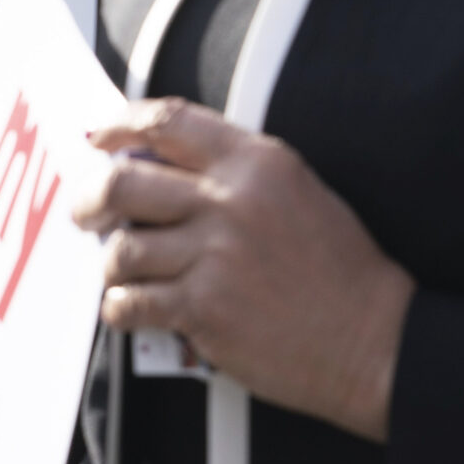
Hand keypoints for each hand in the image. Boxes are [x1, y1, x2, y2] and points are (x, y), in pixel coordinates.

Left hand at [73, 99, 413, 441]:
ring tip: (121, 272)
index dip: (119, 126)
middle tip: (88, 215)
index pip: (167, 122)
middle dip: (91, 200)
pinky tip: (130, 308)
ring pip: (121, 248)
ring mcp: (215, 256)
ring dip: (111, 263)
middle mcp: (231, 202)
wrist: (375, 340)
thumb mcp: (297, 192)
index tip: (98, 139)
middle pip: (123, 182)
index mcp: (256, 163)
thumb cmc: (338, 271)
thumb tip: (155, 164)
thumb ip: (233, 172)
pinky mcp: (205, 309)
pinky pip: (131, 302)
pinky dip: (120, 307)